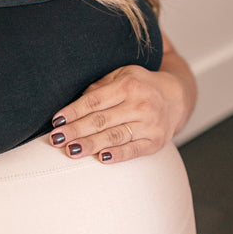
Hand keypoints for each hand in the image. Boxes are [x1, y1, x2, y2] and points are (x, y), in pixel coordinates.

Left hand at [49, 65, 186, 163]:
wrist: (175, 98)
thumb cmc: (140, 86)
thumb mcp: (122, 76)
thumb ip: (100, 88)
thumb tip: (75, 106)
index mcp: (128, 85)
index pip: (95, 101)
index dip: (74, 111)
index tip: (57, 121)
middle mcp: (140, 104)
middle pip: (102, 120)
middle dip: (76, 130)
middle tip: (57, 139)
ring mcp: (149, 124)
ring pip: (115, 136)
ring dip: (91, 144)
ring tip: (71, 151)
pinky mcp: (155, 141)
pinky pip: (134, 150)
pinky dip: (118, 154)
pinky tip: (102, 158)